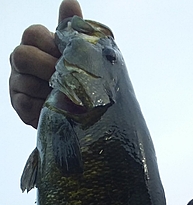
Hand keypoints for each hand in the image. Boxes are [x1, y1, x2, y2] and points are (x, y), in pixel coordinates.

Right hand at [9, 0, 82, 127]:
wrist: (79, 110)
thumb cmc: (76, 76)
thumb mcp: (77, 52)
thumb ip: (71, 29)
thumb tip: (70, 2)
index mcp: (35, 43)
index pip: (33, 33)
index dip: (49, 45)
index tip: (65, 57)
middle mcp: (21, 60)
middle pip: (22, 56)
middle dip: (46, 68)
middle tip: (66, 79)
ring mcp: (17, 82)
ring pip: (24, 82)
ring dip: (47, 90)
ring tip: (65, 96)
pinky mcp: (19, 104)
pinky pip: (26, 103)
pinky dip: (43, 106)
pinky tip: (55, 106)